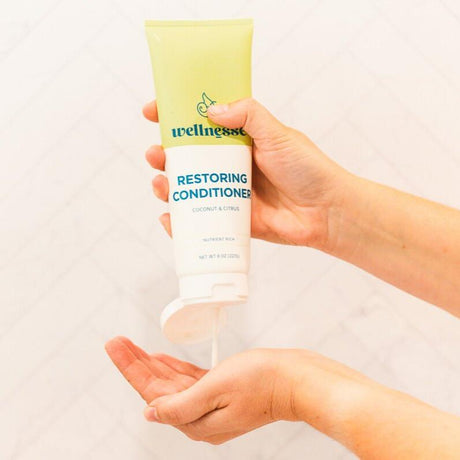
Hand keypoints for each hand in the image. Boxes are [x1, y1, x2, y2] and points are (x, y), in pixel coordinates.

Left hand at [105, 337, 371, 444]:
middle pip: (158, 387)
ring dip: (152, 363)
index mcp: (196, 420)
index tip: (115, 347)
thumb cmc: (263, 380)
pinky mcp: (220, 391)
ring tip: (132, 347)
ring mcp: (210, 404)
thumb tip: (150, 412)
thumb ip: (180, 403)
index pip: (152, 393)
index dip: (131, 368)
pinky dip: (172, 367)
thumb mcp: (217, 389)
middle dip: (136, 362)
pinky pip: (188, 379)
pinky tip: (161, 358)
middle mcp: (200, 416)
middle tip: (117, 342)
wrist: (296, 379)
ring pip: (171, 381)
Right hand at [143, 98, 350, 248]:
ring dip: (168, 186)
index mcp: (242, 141)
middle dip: (165, 155)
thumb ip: (248, 115)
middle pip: (189, 158)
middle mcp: (232, 165)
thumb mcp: (278, 133)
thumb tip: (210, 111)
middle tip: (155, 153)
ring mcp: (230, 193)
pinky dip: (181, 221)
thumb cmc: (308, 169)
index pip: (203, 125)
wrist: (326, 211)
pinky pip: (201, 219)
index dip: (177, 117)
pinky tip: (169, 218)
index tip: (153, 112)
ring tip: (161, 184)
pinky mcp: (233, 219)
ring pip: (190, 187)